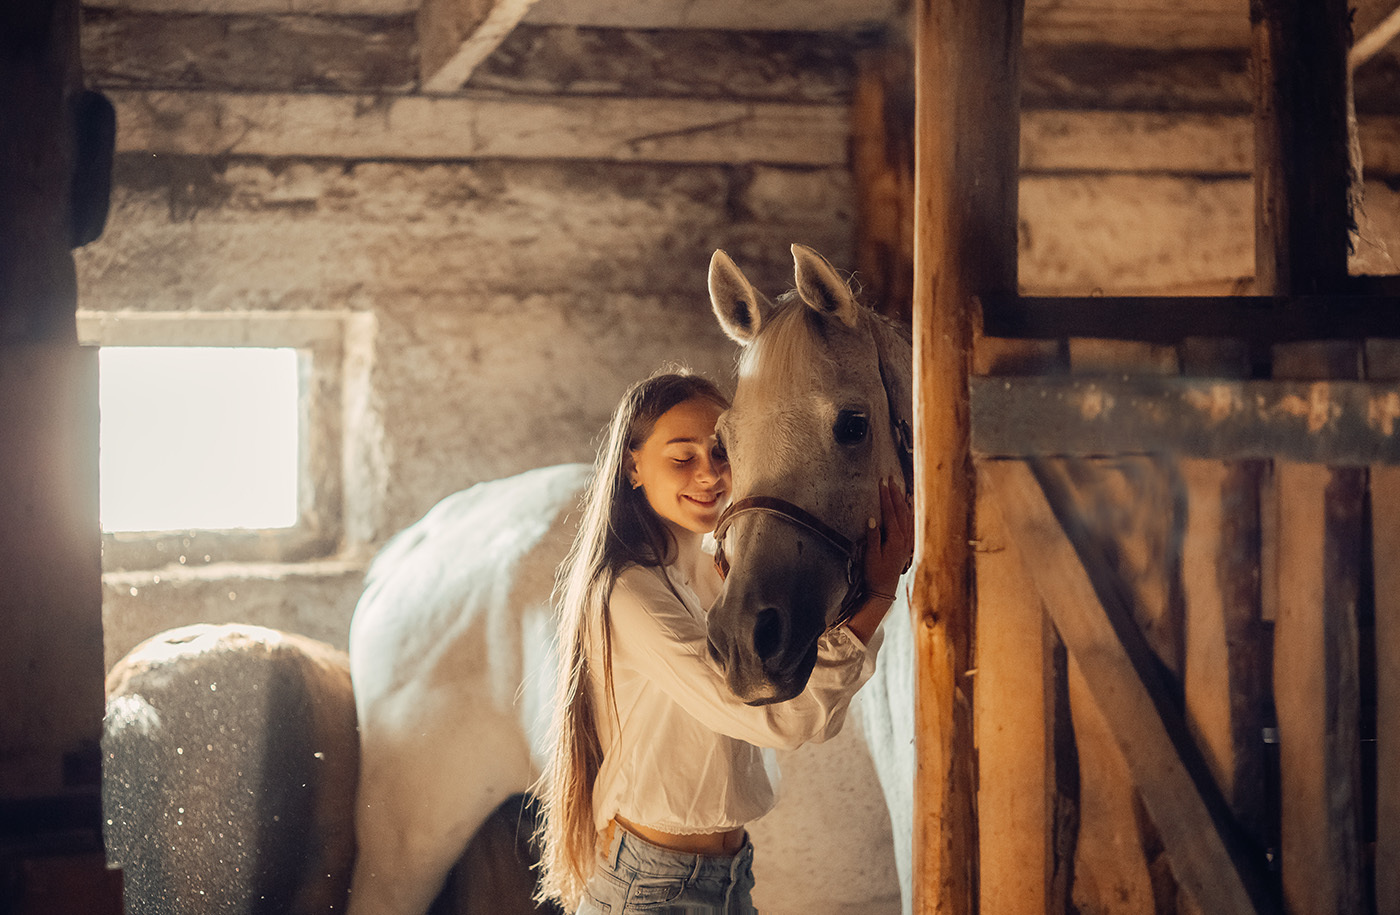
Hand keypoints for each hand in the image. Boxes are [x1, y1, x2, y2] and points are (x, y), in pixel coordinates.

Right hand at [845, 478, 913, 644]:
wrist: (884, 590)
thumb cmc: (875, 574)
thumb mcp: (870, 556)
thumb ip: (872, 537)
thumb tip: (872, 519)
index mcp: (895, 539)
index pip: (890, 513)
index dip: (885, 497)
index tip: (882, 483)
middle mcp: (903, 539)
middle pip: (901, 511)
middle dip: (895, 494)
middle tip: (890, 479)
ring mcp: (906, 542)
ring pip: (907, 516)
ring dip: (902, 500)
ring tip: (898, 487)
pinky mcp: (906, 545)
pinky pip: (910, 523)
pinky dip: (909, 511)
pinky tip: (908, 506)